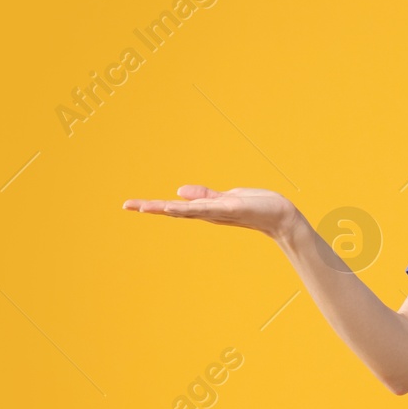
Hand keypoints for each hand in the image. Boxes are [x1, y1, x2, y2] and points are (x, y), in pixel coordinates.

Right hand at [121, 185, 297, 241]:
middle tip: (126, 205)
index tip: (131, 205)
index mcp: (206, 210)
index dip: (153, 206)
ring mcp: (217, 213)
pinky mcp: (229, 208)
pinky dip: (189, 207)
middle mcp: (208, 214)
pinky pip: (206, 208)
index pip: (175, 207)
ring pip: (185, 210)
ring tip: (142, 206)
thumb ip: (204, 195)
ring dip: (164, 208)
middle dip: (150, 207)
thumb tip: (178, 192)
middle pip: (174, 210)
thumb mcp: (226, 197)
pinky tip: (174, 205)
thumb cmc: (257, 207)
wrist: (281, 216)